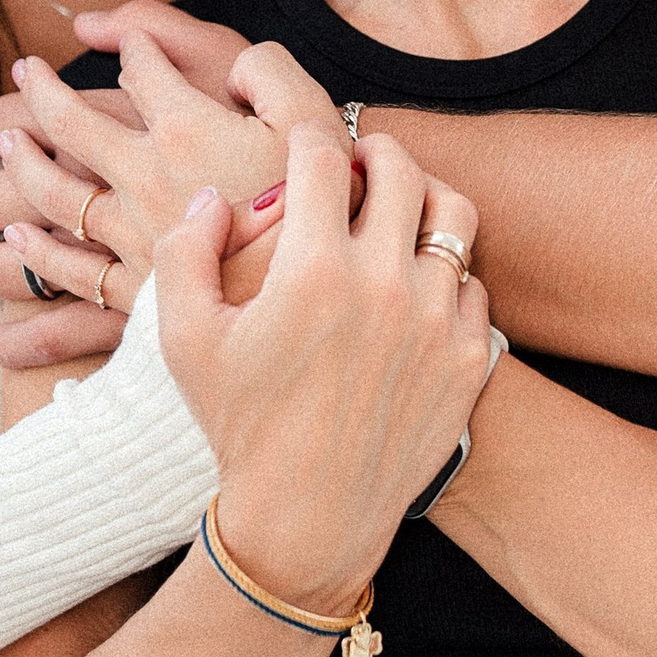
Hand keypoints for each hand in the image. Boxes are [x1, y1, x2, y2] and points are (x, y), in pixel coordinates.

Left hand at [0, 26, 302, 368]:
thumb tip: (225, 64)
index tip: (133, 45)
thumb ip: (260, 65)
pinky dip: (35, 251)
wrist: (322, 304)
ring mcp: (131, 236)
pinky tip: (16, 236)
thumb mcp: (308, 112)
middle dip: (42, 90)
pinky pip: (67, 269)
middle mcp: (143, 176)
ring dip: (22, 160)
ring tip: (6, 139)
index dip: (137, 48)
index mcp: (185, 127)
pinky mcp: (133, 291)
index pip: (142, 69)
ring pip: (54, 192)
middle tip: (24, 70)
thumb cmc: (324, 205)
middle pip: (71, 124)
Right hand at [158, 129, 491, 612]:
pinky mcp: (469, 357)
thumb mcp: (184, 340)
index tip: (303, 145)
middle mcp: (384, 286)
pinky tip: (415, 281)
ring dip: (423, 196)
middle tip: (357, 161)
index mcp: (313, 271)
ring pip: (452, 215)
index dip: (308, 138)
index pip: (323, 157)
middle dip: (374, 151)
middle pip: (399, 169)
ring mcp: (435, 321)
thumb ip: (186, 252)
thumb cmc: (239, 426)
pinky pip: (472, 282)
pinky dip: (446, 269)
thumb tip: (214, 196)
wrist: (309, 519)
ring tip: (400, 204)